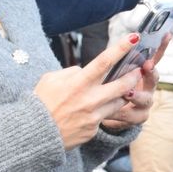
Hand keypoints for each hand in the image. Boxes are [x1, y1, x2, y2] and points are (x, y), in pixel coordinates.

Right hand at [33, 33, 144, 148]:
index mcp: (77, 84)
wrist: (34, 133)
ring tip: (116, 90)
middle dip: (134, 76)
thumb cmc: (41, 102)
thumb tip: (85, 70)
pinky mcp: (93, 129)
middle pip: (123, 85)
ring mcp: (93, 116)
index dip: (120, 49)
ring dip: (122, 95)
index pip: (104, 62)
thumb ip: (71, 72)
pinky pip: (106, 116)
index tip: (133, 38)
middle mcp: (89, 100)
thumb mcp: (50, 80)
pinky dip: (103, 110)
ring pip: (119, 102)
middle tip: (138, 70)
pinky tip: (91, 111)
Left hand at [101, 34, 170, 131]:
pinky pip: (133, 115)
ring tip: (128, 93)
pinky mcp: (139, 116)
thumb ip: (117, 60)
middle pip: (154, 78)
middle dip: (151, 71)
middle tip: (147, 65)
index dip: (162, 46)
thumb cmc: (111, 87)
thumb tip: (121, 43)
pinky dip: (122, 113)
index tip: (166, 35)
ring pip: (146, 99)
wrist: (108, 112)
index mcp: (143, 71)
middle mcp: (148, 86)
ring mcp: (146, 102)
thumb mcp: (114, 71)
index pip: (155, 57)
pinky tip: (111, 113)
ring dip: (138, 95)